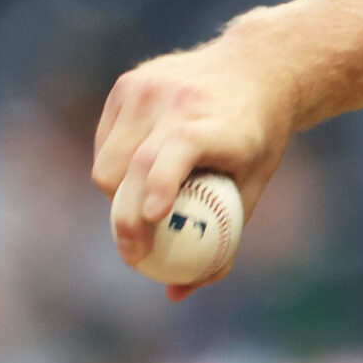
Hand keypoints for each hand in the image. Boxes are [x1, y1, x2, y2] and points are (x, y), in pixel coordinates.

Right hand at [93, 30, 298, 297]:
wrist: (257, 69)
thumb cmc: (258, 140)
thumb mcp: (255, 187)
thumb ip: (224, 239)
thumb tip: (177, 293)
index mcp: (218, 123)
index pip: (179, 149)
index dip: (161, 182)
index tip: (152, 218)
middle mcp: (179, 100)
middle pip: (130, 167)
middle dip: (124, 217)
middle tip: (135, 254)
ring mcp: (148, 88)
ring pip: (107, 162)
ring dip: (118, 195)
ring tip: (149, 204)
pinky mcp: (127, 85)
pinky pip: (105, 143)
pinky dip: (116, 167)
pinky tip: (144, 168)